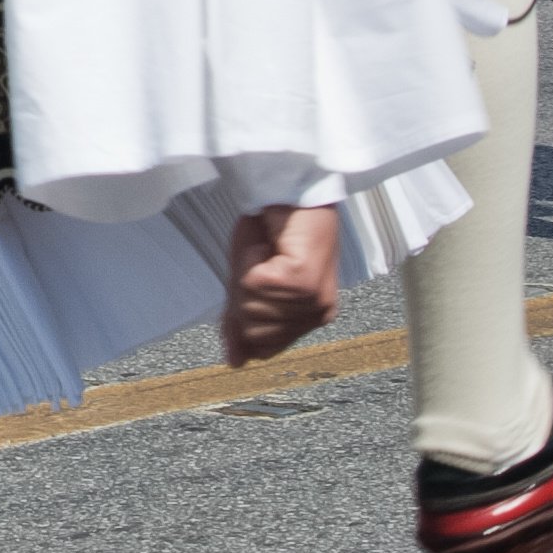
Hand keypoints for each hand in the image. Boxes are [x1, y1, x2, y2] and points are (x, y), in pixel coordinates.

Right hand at [218, 203, 341, 366]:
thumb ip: (242, 320)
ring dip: (245, 273)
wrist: (291, 190)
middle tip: (255, 262)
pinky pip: (253, 284)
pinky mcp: (302, 282)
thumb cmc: (273, 228)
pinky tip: (266, 247)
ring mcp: (313, 300)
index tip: (234, 303)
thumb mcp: (249, 279)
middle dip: (242, 295)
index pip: (264, 346)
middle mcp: (319, 314)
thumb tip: (233, 362)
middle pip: (252, 329)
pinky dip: (248, 260)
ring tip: (263, 251)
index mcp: (312, 317)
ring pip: (251, 307)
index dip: (241, 327)